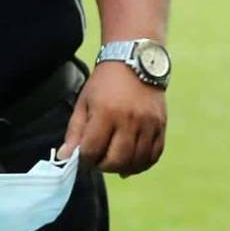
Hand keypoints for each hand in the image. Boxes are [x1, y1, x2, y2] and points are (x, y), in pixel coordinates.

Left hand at [58, 62, 166, 176]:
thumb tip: (66, 158)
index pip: (92, 151)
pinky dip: (144, 163)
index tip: (84, 157)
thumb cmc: (105, 83)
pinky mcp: (161, 124)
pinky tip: (134, 162)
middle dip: (104, 166)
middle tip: (100, 161)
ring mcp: (148, 123)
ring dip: (124, 168)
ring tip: (116, 161)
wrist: (136, 62)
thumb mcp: (84, 103)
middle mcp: (129, 120)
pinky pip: (155, 153)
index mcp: (106, 113)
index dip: (85, 160)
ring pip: (137, 160)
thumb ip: (75, 132)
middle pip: (117, 160)